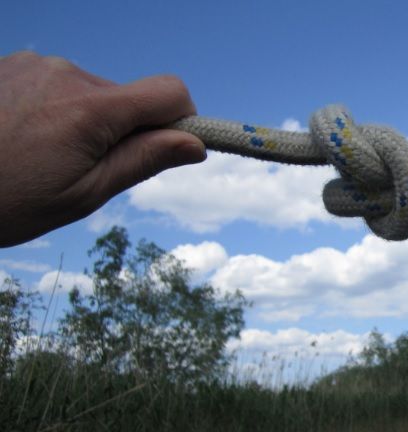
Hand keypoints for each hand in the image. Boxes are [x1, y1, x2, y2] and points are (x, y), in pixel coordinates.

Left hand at [0, 52, 205, 246]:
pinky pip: (57, 82)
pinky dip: (55, 107)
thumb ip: (142, 161)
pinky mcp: (10, 64)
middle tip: (86, 167)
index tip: (168, 147)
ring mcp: (33, 64)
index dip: (181, 118)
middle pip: (128, 95)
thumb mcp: (83, 194)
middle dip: (124, 128)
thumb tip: (194, 143)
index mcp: (89, 109)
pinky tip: (23, 136)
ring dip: (86, 118)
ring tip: (44, 154)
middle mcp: (64, 73)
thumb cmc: (5, 200)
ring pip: (92, 90)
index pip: (170, 91)